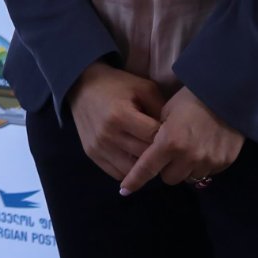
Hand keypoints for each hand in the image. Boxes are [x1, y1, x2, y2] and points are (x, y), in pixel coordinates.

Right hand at [66, 63, 166, 182]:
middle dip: (158, 154)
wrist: (82, 86)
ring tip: (152, 156)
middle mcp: (108, 135)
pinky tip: (136, 159)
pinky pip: (116, 172)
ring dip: (144, 166)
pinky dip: (129, 170)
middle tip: (167, 149)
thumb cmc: (117, 85)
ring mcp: (98, 147)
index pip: (153, 137)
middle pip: (143, 156)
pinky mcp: (92, 154)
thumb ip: (161, 109)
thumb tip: (175, 133)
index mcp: (121, 115)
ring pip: (131, 170)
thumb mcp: (143, 88)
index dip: (167, 137)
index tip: (173, 135)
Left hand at [118, 87, 243, 194]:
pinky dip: (202, 165)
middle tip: (170, 153)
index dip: (134, 180)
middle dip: (166, 169)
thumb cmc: (191, 97)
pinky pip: (207, 172)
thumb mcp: (167, 111)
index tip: (124, 190)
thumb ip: (158, 134)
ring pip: (188, 178)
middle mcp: (188, 157)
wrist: (227, 93)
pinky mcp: (224, 163)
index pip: (147, 168)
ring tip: (189, 150)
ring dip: (184, 169)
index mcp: (169, 142)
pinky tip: (205, 148)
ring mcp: (208, 162)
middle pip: (169, 178)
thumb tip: (153, 149)